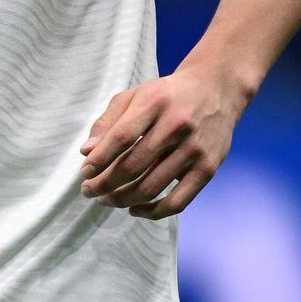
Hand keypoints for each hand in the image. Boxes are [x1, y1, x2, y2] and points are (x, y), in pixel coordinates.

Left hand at [78, 62, 245, 218]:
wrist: (216, 90)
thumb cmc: (167, 95)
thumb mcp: (135, 95)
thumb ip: (108, 121)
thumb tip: (87, 152)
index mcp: (155, 102)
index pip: (122, 137)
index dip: (99, 159)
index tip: (84, 172)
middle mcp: (177, 125)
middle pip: (133, 166)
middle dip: (104, 184)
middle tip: (89, 191)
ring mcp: (194, 149)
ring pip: (151, 187)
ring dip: (122, 200)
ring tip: (106, 200)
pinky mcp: (208, 169)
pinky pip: (177, 202)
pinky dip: (153, 212)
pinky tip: (135, 209)